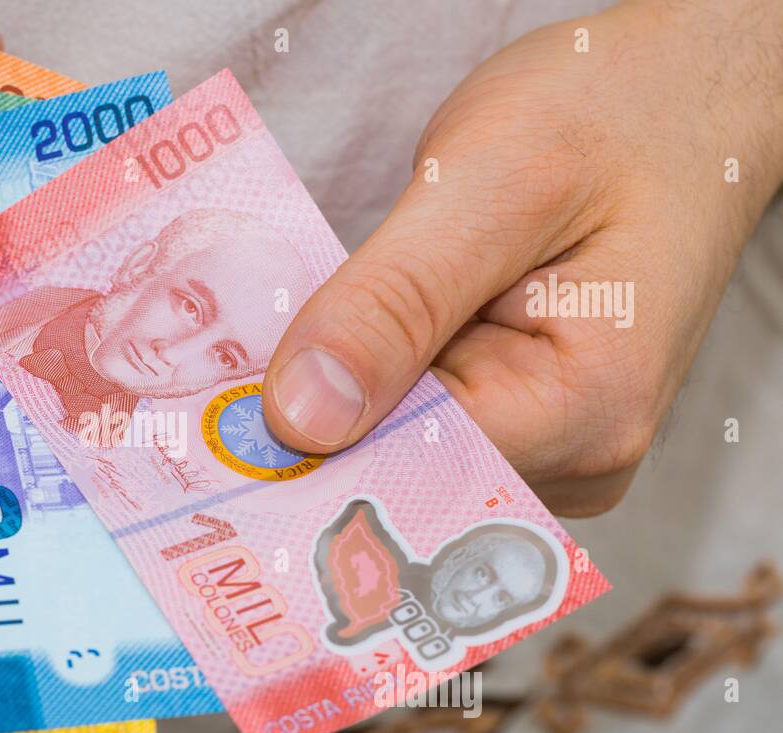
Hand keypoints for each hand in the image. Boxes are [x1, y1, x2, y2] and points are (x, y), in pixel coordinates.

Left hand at [262, 0, 782, 515]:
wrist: (677, 99)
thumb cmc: (608, 117)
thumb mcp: (489, 182)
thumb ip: (394, 301)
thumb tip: (299, 420)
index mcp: (585, 411)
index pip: (409, 468)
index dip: (307, 445)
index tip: (216, 418)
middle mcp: (577, 457)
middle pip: (403, 472)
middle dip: (314, 425)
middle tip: (226, 380)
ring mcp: (552, 446)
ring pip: (404, 450)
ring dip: (341, 399)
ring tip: (309, 336)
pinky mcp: (525, 421)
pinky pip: (423, 423)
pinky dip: (373, 384)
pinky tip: (352, 342)